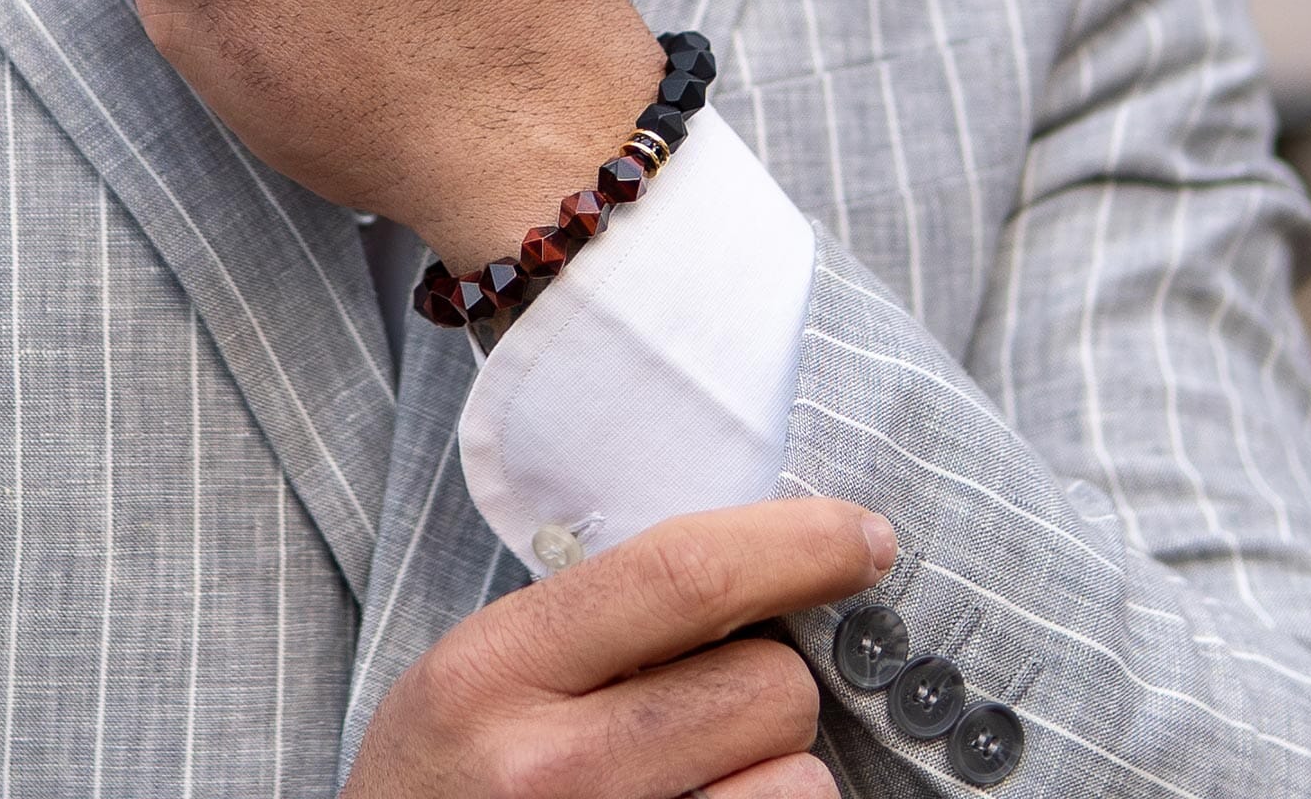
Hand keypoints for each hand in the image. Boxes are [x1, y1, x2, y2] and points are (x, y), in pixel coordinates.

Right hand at [343, 497, 896, 798]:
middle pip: (767, 686)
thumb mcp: (481, 674)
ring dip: (776, 776)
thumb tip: (767, 563)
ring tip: (697, 785)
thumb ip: (597, 619)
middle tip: (707, 708)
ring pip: (799, 786)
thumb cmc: (445, 783)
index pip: (684, 574)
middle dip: (769, 684)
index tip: (865, 537)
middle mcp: (547, 771)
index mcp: (497, 669)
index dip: (798, 545)